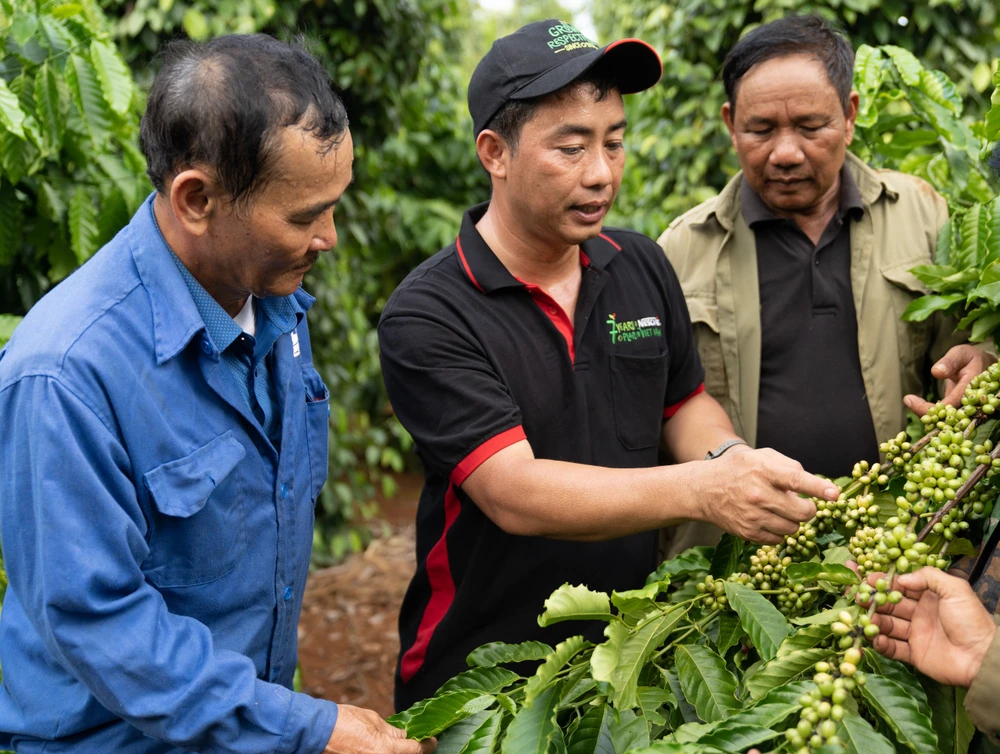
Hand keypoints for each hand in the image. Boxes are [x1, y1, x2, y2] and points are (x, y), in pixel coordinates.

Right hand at [324, 705, 435, 753]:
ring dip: (400, 752)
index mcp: (386, 750)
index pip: (416, 750)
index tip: (432, 739)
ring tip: (403, 744)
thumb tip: (405, 736)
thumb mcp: (373, 720)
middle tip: (419, 742)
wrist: (318, 732)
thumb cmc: (343, 722)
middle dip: (413, 750)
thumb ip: (392, 731)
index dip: (427, 744)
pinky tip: (387, 748)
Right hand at [697, 447, 837, 544]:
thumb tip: (814, 485)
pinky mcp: (747, 532)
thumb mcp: (761, 456)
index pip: (796, 480)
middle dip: (808, 509)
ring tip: (779, 510)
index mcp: (762, 470)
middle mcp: (757, 494)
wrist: (704, 489)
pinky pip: (778, 540)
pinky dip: (779, 532)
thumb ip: (789, 466)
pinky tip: (768, 519)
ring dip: (793, 521)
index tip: (835, 494)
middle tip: (802, 504)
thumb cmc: (738, 469)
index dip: (818, 488)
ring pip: (793, 529)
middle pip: (801, 512)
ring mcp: (752, 516)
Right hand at [865, 568, 995, 687]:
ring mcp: (916, 634)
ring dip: (874, 621)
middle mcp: (920, 614)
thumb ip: (929, 577)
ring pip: (888, 625)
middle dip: (873, 600)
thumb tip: (901, 578)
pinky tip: (874, 637)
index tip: (866, 577)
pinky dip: (881, 643)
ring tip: (863, 618)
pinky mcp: (915, 654)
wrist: (982, 657)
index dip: (883, 581)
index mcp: (929, 597)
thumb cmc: (971, 621)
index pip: (901, 585)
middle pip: (890, 604)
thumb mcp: (956, 589)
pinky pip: (893, 648)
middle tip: (858, 597)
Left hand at [905, 344, 993, 414]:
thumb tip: (936, 372)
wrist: (982, 365)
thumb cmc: (970, 358)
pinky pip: (945, 414)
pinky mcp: (959, 407)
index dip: (931, 407)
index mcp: (972, 388)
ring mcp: (965, 407)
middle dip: (926, 412)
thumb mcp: (961, 354)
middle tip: (908, 400)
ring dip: (926, 413)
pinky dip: (930, 411)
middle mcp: (971, 401)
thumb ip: (950, 362)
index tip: (911, 400)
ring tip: (910, 400)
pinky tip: (916, 402)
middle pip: (948, 416)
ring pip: (945, 418)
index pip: (951, 403)